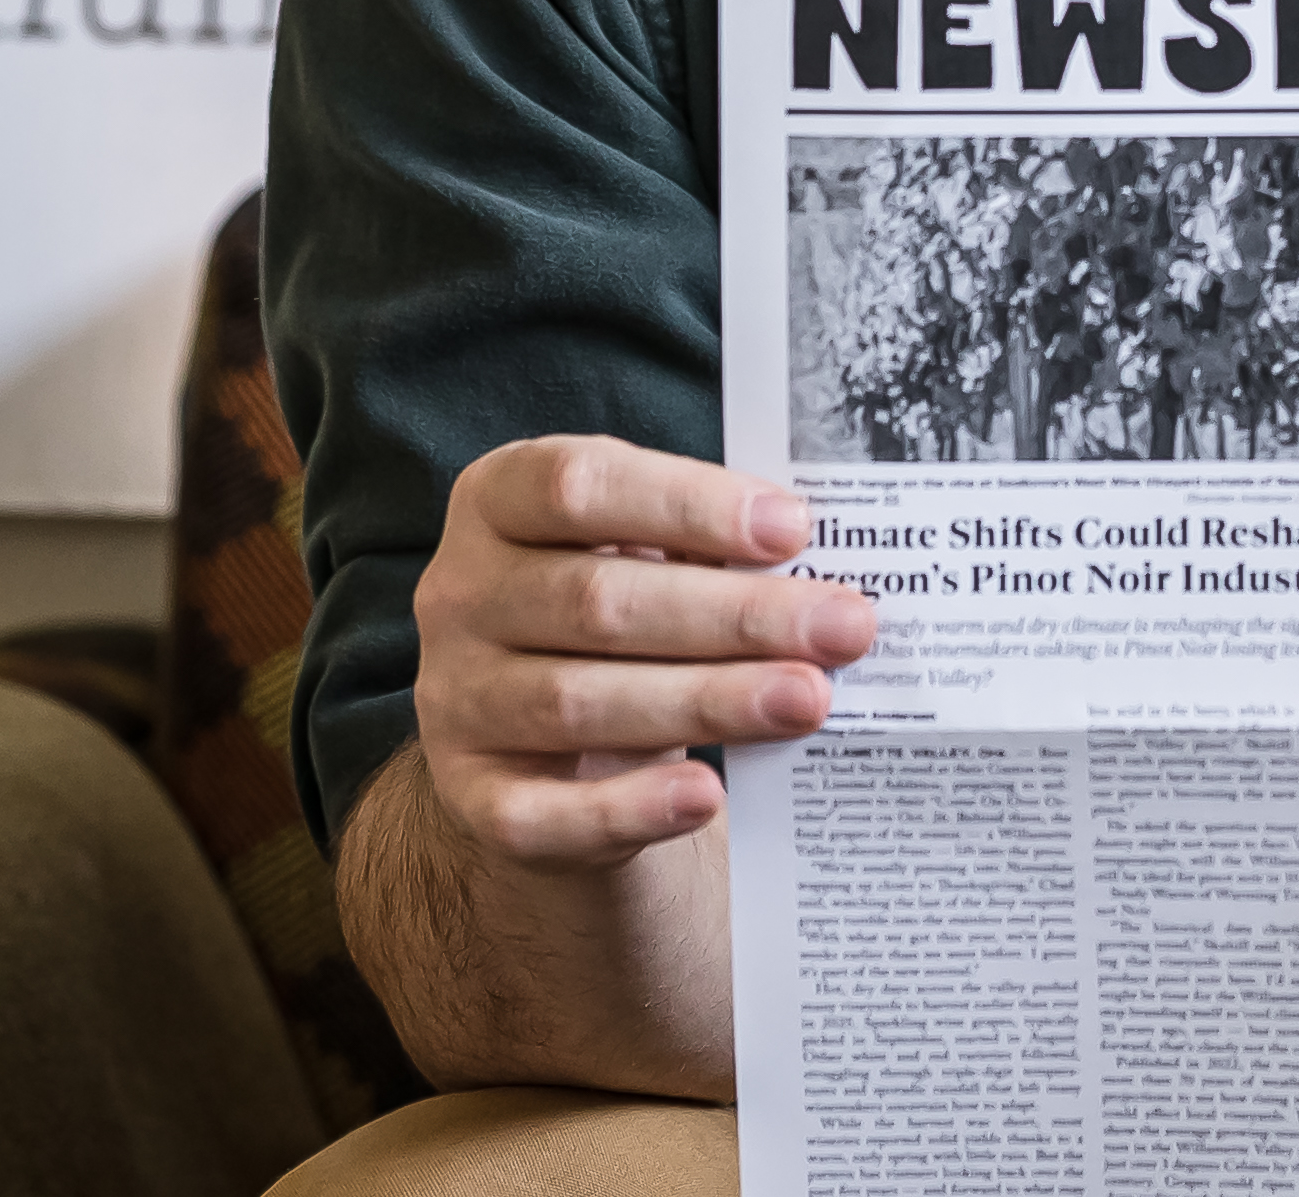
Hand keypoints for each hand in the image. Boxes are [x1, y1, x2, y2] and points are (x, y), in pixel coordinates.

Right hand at [407, 433, 880, 868]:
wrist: (554, 735)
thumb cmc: (624, 611)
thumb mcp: (648, 553)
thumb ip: (713, 546)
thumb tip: (825, 572)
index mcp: (497, 500)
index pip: (578, 485)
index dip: (687, 503)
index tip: (794, 528)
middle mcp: (458, 595)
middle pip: (596, 602)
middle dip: (736, 615)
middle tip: (843, 627)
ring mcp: (454, 700)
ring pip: (577, 704)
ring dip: (708, 701)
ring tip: (810, 699)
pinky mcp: (471, 797)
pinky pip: (542, 814)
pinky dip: (628, 808)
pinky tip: (708, 795)